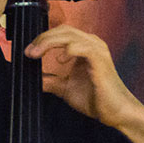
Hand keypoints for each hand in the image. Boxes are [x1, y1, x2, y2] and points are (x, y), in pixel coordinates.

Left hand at [26, 25, 141, 128]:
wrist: (115, 112)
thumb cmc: (95, 98)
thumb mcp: (64, 87)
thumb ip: (49, 80)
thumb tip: (31, 78)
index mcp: (84, 47)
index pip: (60, 33)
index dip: (42, 39)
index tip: (28, 52)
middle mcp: (92, 45)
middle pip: (63, 30)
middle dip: (43, 38)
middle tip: (29, 52)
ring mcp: (98, 51)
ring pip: (70, 35)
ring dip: (49, 42)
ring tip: (37, 54)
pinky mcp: (101, 61)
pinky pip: (84, 47)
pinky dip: (69, 50)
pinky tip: (60, 60)